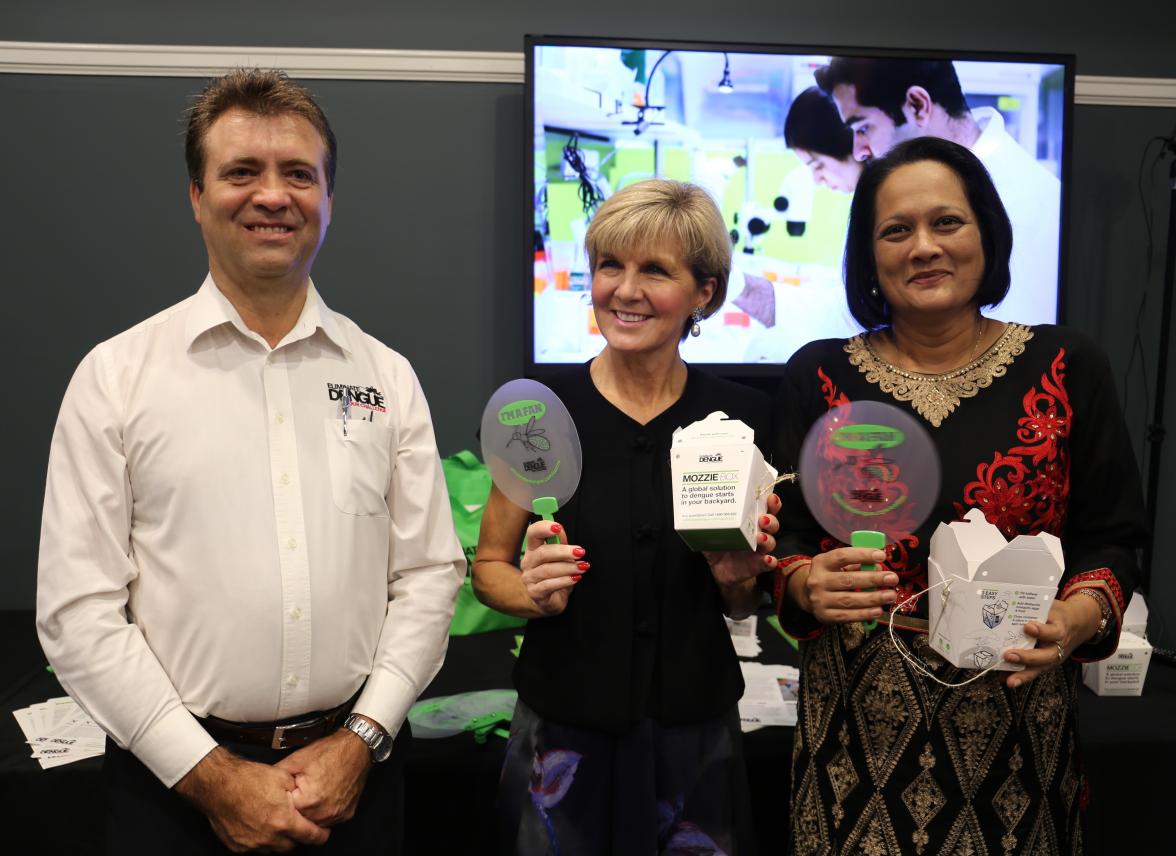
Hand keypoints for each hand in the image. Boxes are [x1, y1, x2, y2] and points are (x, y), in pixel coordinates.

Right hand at [173, 746, 329, 851]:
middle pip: (293, 846)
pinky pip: (257, 849)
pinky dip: (262, 841)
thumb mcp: (283, 777)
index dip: (320, 835)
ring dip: (280, 840)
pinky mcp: (238, 847)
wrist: (217, 785)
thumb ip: (297, 792)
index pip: (311, 836)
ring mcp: (253, 844)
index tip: (323, 833)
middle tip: (298, 825)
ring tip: (278, 824)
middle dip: (298, 837)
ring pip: (275, 850)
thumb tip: (306, 798)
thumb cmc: (247, 779)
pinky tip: (261, 827)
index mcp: (284, 820)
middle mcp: (269, 837)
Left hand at [275, 726, 372, 826]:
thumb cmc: (330, 751)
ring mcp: (337, 815)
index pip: (286, 813)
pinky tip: (322, 797)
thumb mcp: (297, 758)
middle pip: (300, 821)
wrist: (357, 747)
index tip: (286, 792)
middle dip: (296, 809)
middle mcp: (325, 811)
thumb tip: (261, 783)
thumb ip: (278, 774)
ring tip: (311, 793)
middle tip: (298, 792)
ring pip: (315, 824)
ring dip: (309, 813)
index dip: (284, 802)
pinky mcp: (347, 814)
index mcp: (309, 800)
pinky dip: (323, 812)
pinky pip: (329, 820)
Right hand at [519, 521, 586, 616]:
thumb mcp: (560, 558)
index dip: (543, 528)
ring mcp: (529, 578)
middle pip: (543, 552)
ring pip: (548, 570)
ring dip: (568, 567)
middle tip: (580, 552)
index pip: (533, 533)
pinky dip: (564, 581)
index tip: (558, 527)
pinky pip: (549, 585)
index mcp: (533, 549)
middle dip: (563, 551)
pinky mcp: (535, 593)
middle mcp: (528, 562)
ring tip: (582, 567)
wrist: (549, 601)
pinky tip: (575, 578)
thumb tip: (560, 529)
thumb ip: (560, 544)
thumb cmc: (555, 577)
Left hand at [704, 493, 782, 585]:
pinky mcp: (758, 565)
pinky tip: (767, 559)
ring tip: (760, 537)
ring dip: (768, 538)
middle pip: (772, 523)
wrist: (719, 570)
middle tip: (762, 518)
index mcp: (749, 520)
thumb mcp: (710, 532)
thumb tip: (693, 511)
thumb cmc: (718, 545)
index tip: (770, 497)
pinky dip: (769, 561)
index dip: (771, 502)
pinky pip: (769, 563)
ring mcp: (760, 549)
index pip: (765, 508)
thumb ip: (705, 523)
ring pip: (771, 542)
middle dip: (770, 519)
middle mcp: (758, 532)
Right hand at [790, 547, 896, 623]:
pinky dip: (864, 614)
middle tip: (892, 578)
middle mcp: (817, 580)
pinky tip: (878, 610)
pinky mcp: (824, 616)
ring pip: (849, 600)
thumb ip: (857, 564)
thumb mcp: (838, 564)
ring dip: (873, 598)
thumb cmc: (831, 575)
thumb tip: (879, 567)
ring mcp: (819, 600)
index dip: (862, 555)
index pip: (842, 556)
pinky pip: (847, 616)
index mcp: (821, 562)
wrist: (808, 594)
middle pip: (848, 580)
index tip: (881, 556)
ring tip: (890, 595)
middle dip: (873, 579)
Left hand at [1002, 595, 1102, 688]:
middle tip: (1009, 655)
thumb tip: (1009, 607)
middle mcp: (1058, 646)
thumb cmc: (1057, 614)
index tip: (1028, 627)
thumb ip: (1034, 609)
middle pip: (1047, 655)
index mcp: (1060, 628)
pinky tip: (1007, 680)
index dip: (1041, 631)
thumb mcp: (1050, 607)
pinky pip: (1035, 672)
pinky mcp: (1048, 664)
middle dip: (1027, 657)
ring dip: (1023, 674)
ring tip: (1010, 680)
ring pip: (1040, 668)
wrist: (1078, 623)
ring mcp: (1053, 657)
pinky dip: (1021, 676)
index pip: (1053, 632)